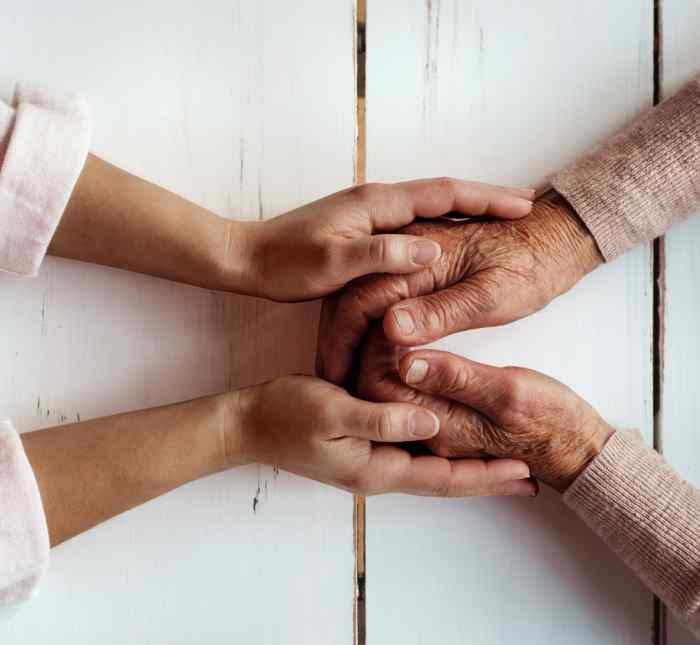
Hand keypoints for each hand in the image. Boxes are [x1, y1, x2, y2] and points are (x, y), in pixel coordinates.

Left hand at [231, 179, 534, 301]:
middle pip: (444, 193)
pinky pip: (414, 222)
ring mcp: (370, 214)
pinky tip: (450, 238)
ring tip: (499, 219)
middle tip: (523, 206)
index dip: (485, 199)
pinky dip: (442, 224)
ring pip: (430, 206)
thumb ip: (382, 255)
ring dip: (466, 209)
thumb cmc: (286, 262)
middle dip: (485, 198)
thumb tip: (430, 249)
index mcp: (377, 204)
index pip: (444, 193)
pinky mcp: (362, 229)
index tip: (523, 205)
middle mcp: (378, 201)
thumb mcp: (334, 263)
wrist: (248, 258)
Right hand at [231, 374, 535, 496]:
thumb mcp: (334, 410)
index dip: (486, 478)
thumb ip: (382, 418)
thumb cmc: (287, 414)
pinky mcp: (365, 448)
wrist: (249, 424)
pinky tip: (454, 444)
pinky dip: (442, 453)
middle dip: (487, 480)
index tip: (525, 476)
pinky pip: (415, 455)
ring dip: (469, 468)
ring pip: (432, 468)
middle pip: (445, 479)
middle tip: (530, 477)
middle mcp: (380, 471)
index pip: (443, 477)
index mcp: (376, 468)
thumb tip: (432, 422)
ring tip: (503, 464)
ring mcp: (372, 462)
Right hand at [317, 190, 602, 383]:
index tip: (335, 377)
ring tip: (343, 373)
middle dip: (337, 341)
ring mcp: (407, 258)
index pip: (359, 300)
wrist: (552, 237)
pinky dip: (367, 325)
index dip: (342, 342)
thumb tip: (390, 329)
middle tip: (332, 382)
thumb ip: (441, 312)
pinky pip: (379, 296)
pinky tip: (368, 351)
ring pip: (360, 298)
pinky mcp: (416, 269)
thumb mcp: (491, 296)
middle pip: (351, 298)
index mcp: (417, 257)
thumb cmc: (530, 266)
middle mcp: (404, 253)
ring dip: (348, 334)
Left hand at [353, 327, 612, 491]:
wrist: (576, 447)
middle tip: (386, 312)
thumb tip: (406, 361)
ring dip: (387, 356)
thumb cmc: (551, 420)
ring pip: (389, 391)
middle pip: (375, 392)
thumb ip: (457, 378)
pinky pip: (408, 394)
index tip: (388, 316)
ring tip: (395, 320)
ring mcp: (433, 430)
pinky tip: (410, 341)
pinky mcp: (444, 421)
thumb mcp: (510, 391)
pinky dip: (403, 366)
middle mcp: (425, 434)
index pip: (377, 388)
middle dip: (373, 351)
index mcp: (437, 427)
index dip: (373, 349)